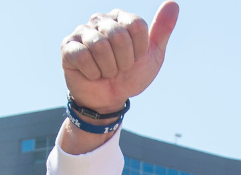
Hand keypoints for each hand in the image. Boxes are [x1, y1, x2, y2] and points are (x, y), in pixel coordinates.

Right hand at [61, 2, 178, 112]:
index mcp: (121, 18)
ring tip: (106, 72)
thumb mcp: (152, 55)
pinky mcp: (67, 47)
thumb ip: (162, 30)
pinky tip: (92, 74)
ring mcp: (82, 32)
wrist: (108, 99)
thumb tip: (173, 3)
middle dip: (123, 61)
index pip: (136, 26)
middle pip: (118, 35)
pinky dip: (93, 73)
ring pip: (100, 46)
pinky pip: (83, 56)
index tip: (134, 58)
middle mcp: (100, 19)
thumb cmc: (130, 75)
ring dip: (108, 69)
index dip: (139, 49)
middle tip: (119, 68)